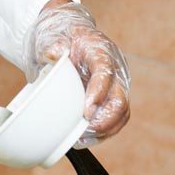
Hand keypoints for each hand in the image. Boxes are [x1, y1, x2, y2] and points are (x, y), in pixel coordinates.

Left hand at [25, 0, 130, 146]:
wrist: (68, 36)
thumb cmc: (61, 36)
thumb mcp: (52, 35)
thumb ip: (53, 44)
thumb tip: (54, 53)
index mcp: (100, 51)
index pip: (106, 73)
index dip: (98, 94)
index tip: (86, 111)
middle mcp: (114, 68)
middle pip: (120, 99)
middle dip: (104, 120)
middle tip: (85, 131)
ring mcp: (115, 84)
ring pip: (121, 112)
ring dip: (105, 129)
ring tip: (83, 139)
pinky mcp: (110, 96)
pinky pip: (114, 117)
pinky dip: (103, 131)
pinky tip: (86, 139)